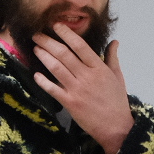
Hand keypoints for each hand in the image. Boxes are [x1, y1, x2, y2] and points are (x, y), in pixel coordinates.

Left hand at [31, 24, 132, 153]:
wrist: (116, 127)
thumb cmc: (117, 101)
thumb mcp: (117, 77)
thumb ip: (112, 58)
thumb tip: (114, 41)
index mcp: (99, 68)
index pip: (80, 46)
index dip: (66, 33)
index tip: (56, 25)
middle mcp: (87, 76)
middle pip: (64, 54)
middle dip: (48, 42)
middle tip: (37, 35)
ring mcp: (77, 90)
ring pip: (56, 68)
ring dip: (43, 56)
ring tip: (35, 48)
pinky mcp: (70, 103)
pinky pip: (52, 89)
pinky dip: (43, 81)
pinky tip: (36, 75)